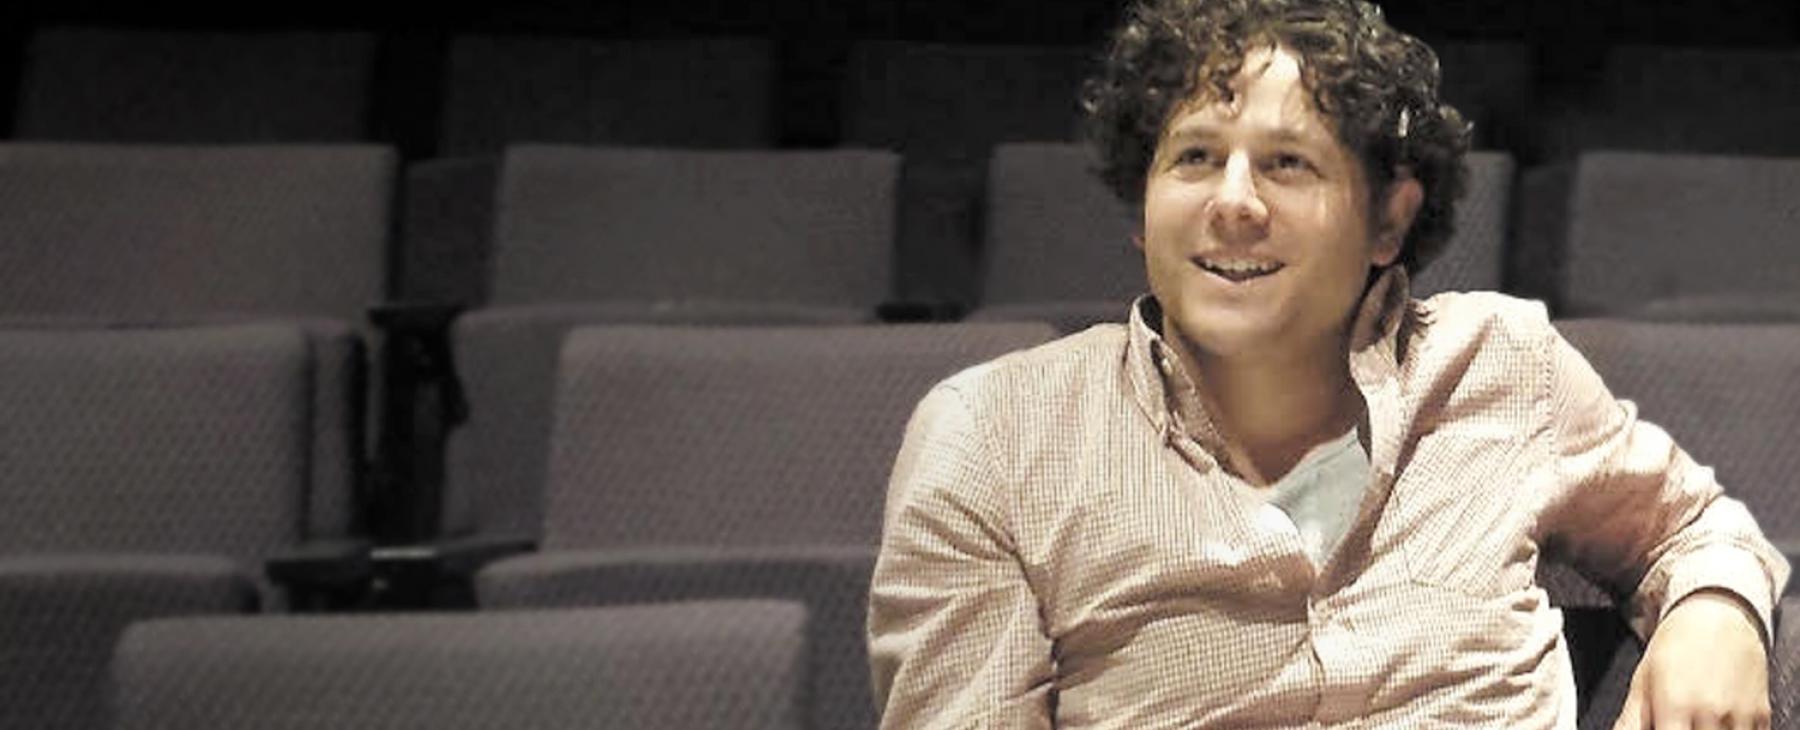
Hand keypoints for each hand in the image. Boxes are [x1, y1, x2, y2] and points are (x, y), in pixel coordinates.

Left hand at [1613, 589, 1769, 729]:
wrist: (1719, 614)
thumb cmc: (1675, 647)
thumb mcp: (1643, 680)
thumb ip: (1630, 719)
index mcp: (1676, 705)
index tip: (1663, 728)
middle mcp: (1711, 713)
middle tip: (1675, 722)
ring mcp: (1740, 716)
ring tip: (1693, 719)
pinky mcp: (1762, 716)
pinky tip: (1716, 722)